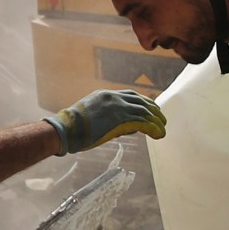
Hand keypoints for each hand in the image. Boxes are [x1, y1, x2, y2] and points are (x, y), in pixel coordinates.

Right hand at [46, 90, 165, 153]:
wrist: (66, 129)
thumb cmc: (74, 128)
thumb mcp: (92, 116)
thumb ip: (110, 118)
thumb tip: (128, 128)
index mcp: (106, 95)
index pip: (131, 95)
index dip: (144, 102)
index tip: (152, 109)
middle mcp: (114, 98)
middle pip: (141, 101)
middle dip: (154, 111)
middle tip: (162, 120)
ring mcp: (117, 107)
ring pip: (144, 112)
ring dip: (156, 122)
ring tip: (162, 131)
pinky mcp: (120, 119)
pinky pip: (143, 122)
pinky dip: (153, 128)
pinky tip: (158, 135)